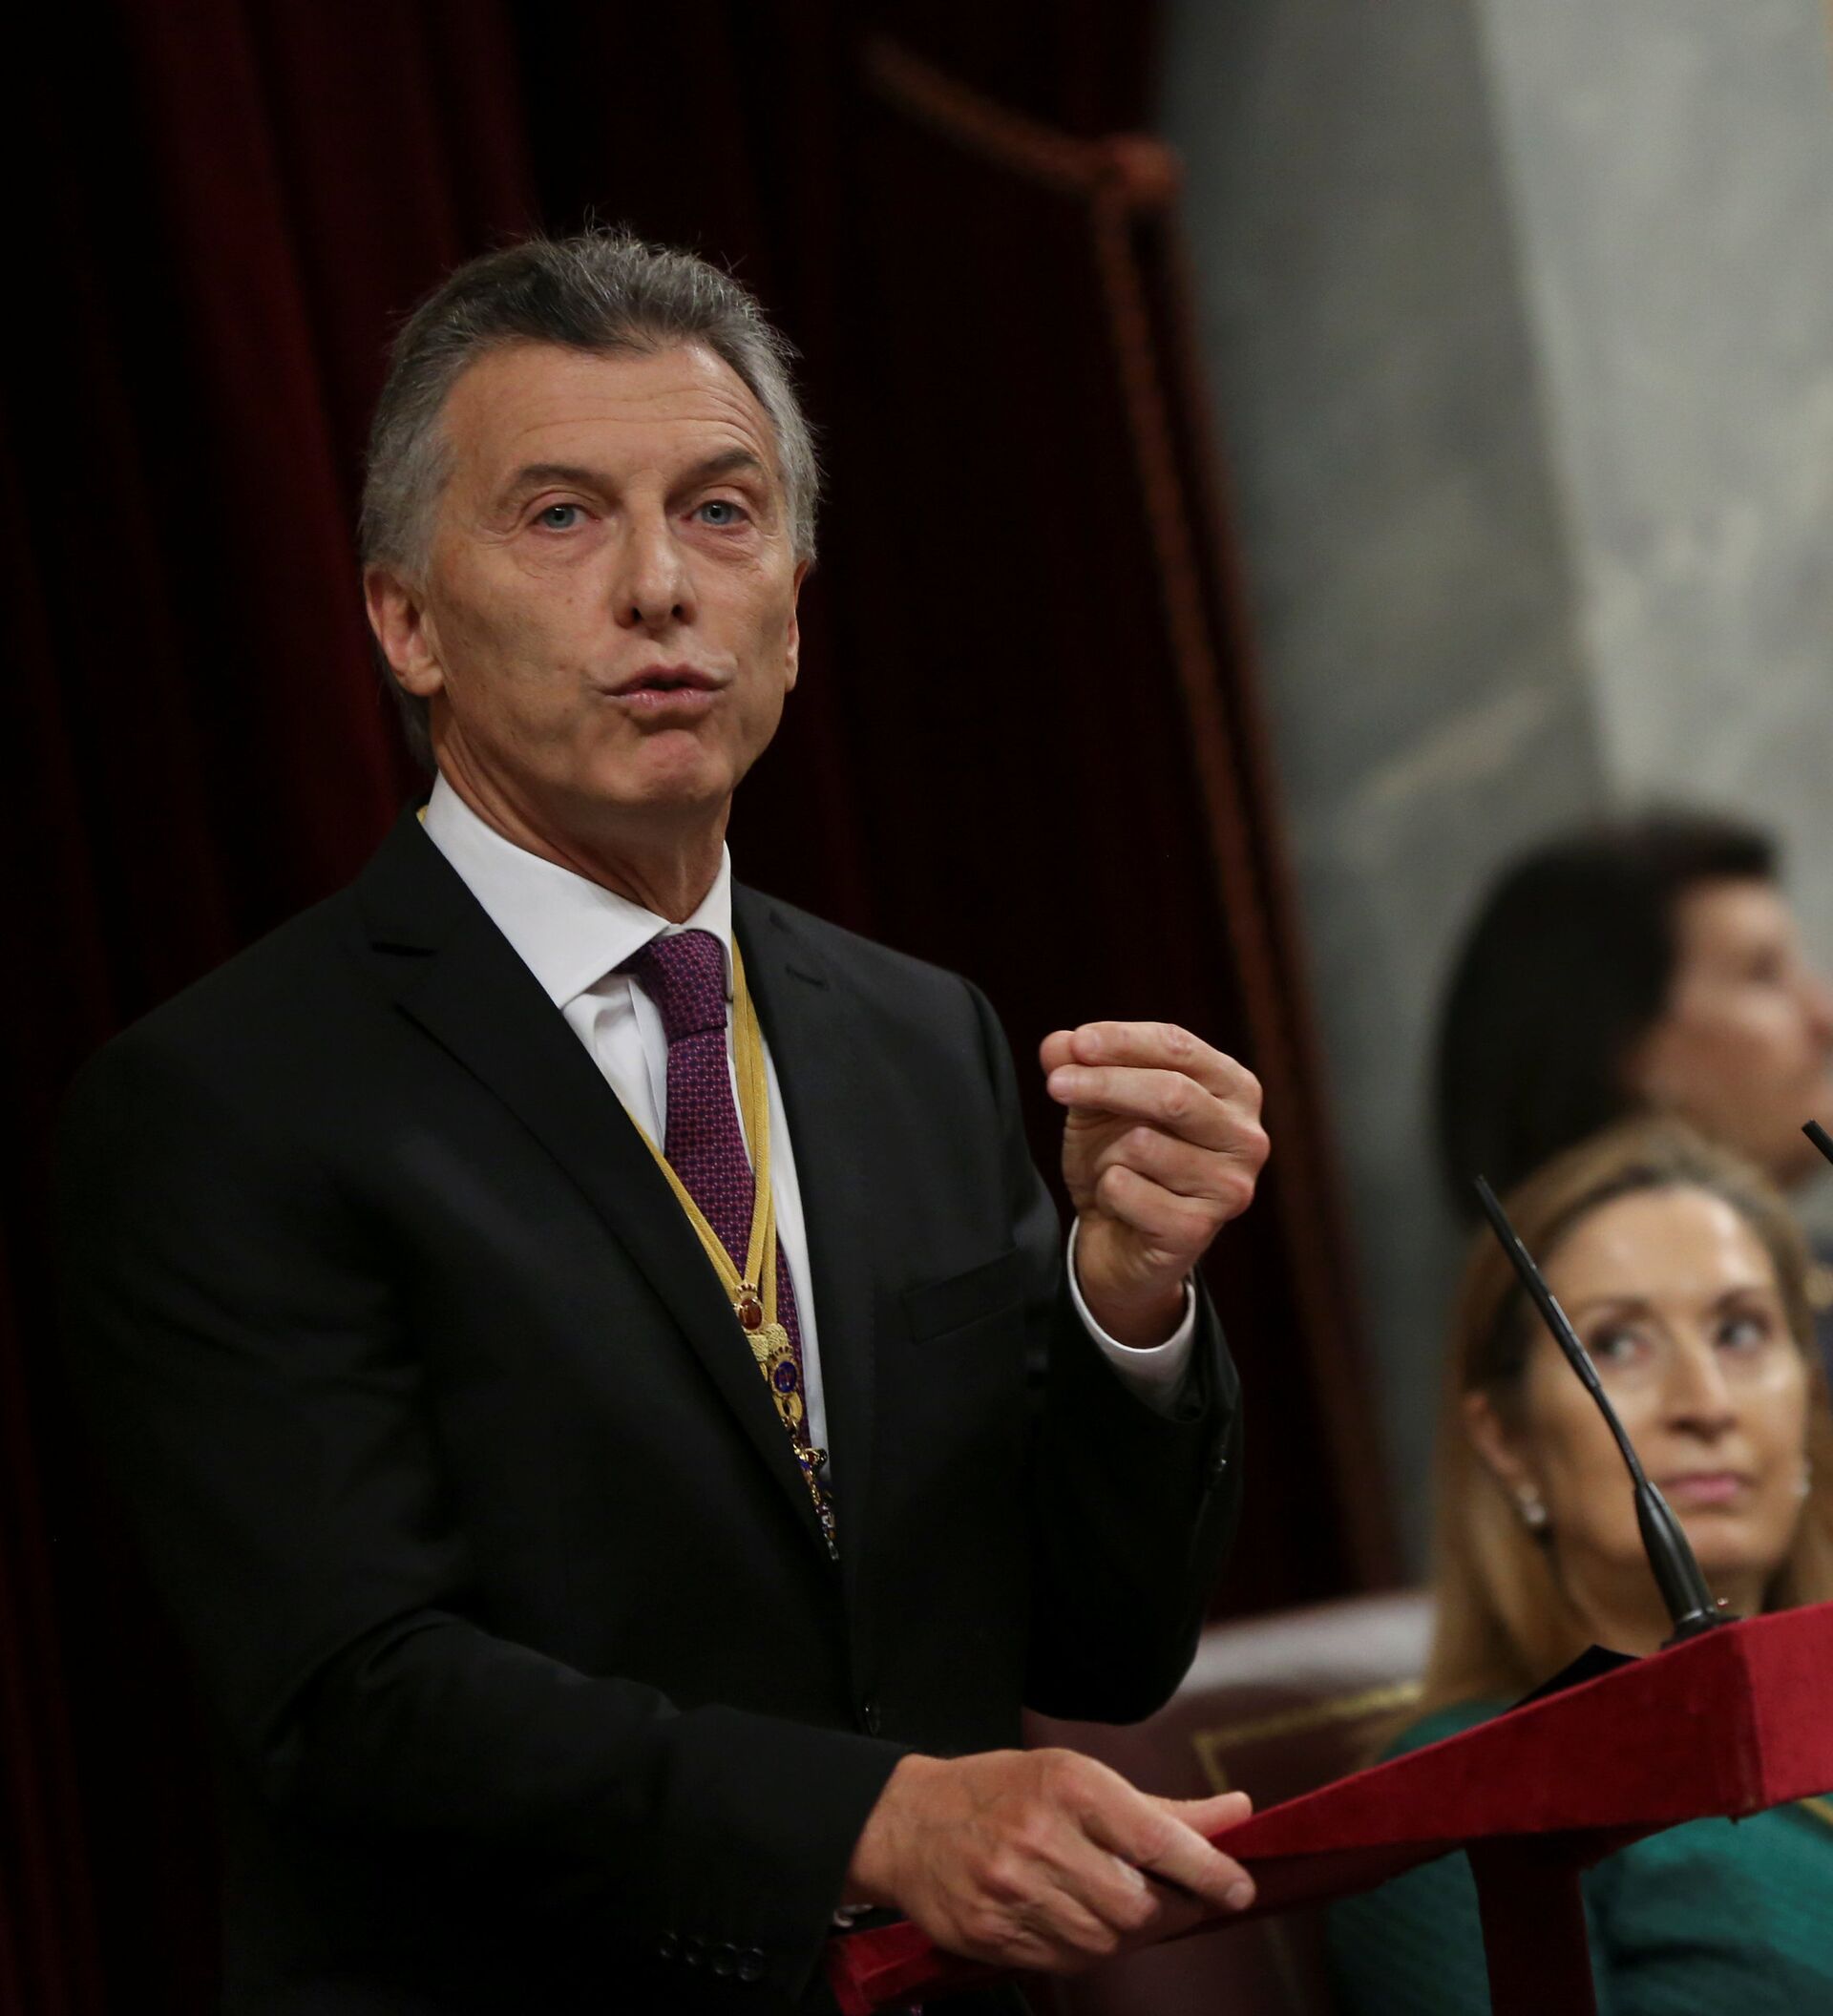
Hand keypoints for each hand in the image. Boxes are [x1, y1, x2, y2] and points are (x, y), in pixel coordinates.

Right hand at [844, 1748, 1254, 1972]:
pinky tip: (1085, 1922)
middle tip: (1185, 1899)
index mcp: (1067, 1785)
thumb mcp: (1076, 1776)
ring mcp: (1012, 1892)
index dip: (1208, 1870)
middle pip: (1139, 1905)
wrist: (908, 1824)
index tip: (1240, 1887)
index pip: (1157, 1840)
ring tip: (1127, 1906)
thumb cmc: (1003, 1791)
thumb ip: (1161, 1806)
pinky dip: (1092, 1949)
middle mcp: (1039, 1838)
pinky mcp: (993, 1936)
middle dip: (1175, 1909)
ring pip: (1108, 1941)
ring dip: (1134, 1932)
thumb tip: (1238, 1812)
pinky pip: (1069, 1962)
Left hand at [1041, 1022, 1267, 1345]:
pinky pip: (1127, 1190)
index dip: (1124, 1040)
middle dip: (1105, 1084)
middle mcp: (1246, 1137)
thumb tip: (1057, 1044)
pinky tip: (1121, 1205)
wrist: (1118, 1241)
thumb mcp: (1097, 1105)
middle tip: (1055, 1084)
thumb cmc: (1121, 1160)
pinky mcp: (1198, 1230)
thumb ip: (1081, 1067)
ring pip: (1143, 1145)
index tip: (1077, 1042)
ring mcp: (1229, 1187)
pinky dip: (1106, 1192)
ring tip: (1112, 1169)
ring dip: (1105, 1154)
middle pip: (1171, 1093)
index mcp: (1234, 1090)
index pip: (1180, 1047)